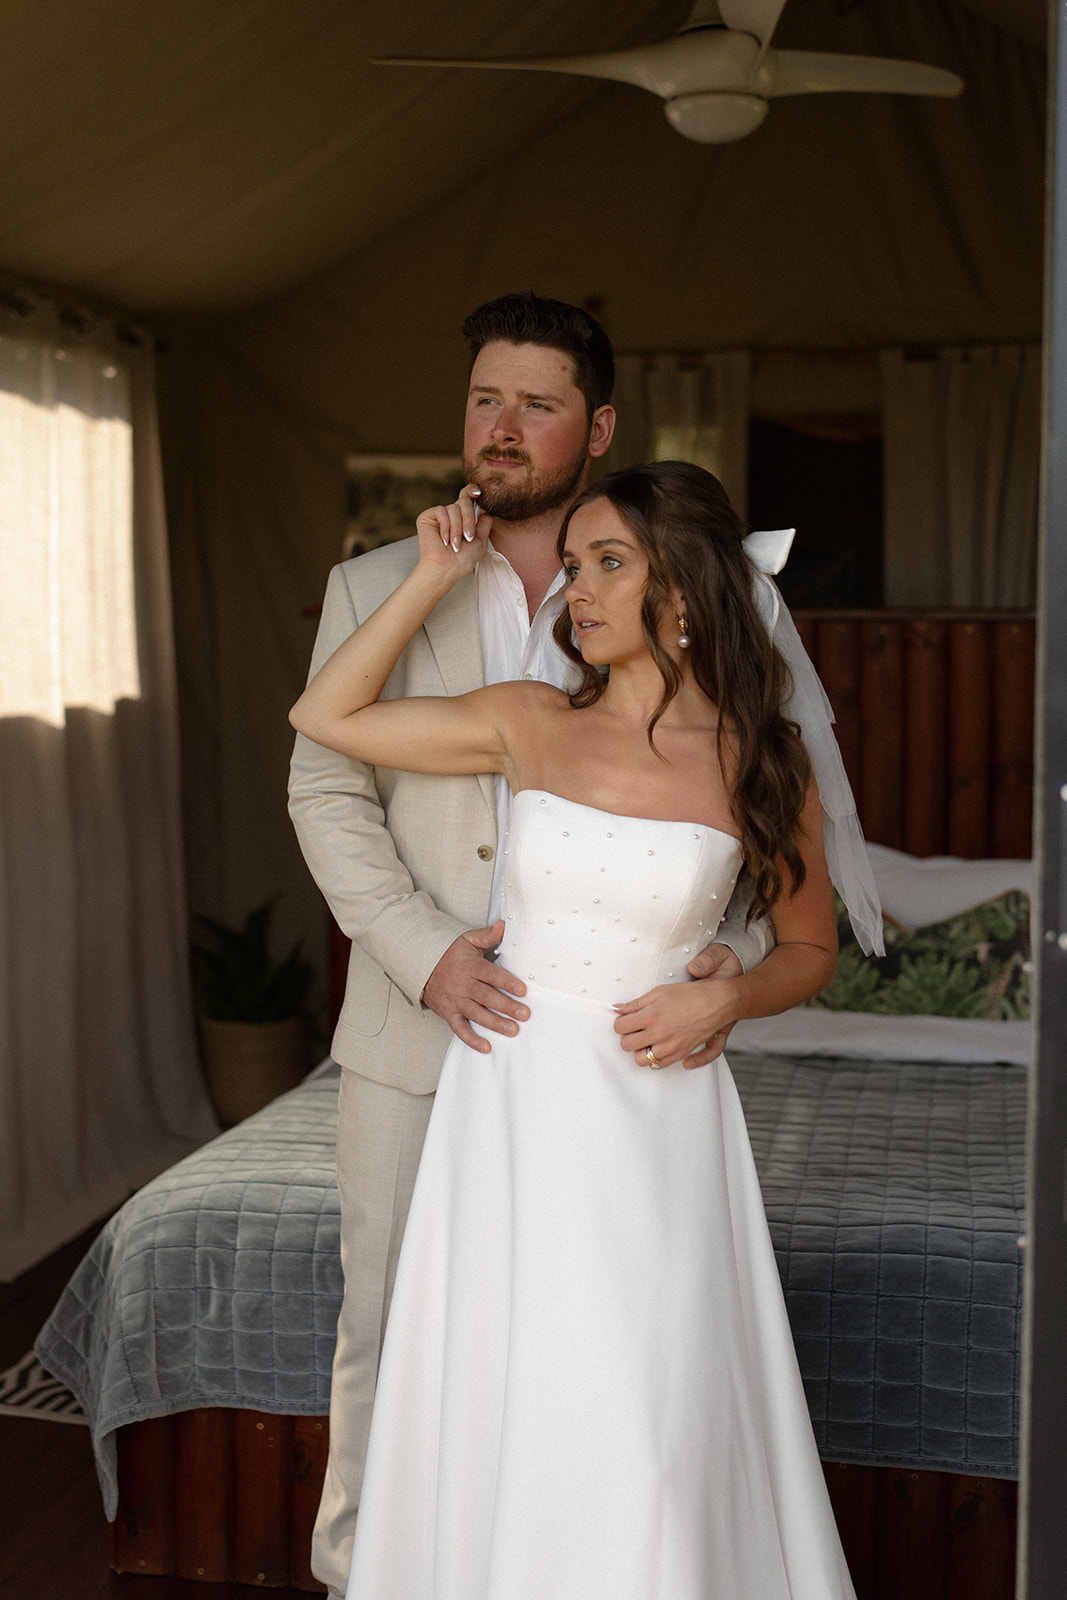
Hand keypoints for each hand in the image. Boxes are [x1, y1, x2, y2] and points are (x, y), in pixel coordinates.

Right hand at [415, 484, 492, 576]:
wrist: (446, 569)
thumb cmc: (462, 559)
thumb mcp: (480, 540)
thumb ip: (485, 524)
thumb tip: (489, 509)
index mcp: (463, 518)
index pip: (467, 498)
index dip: (471, 491)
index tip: (479, 493)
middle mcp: (451, 514)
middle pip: (464, 501)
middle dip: (469, 519)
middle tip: (468, 537)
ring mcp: (439, 515)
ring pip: (454, 508)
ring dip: (458, 528)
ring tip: (456, 544)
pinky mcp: (427, 517)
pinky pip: (442, 511)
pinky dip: (446, 526)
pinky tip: (444, 540)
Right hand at [422, 920, 528, 1053]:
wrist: (421, 966)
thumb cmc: (449, 954)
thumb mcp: (467, 940)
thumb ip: (487, 935)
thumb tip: (505, 925)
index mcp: (469, 966)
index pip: (490, 974)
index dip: (507, 982)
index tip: (523, 990)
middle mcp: (462, 984)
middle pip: (486, 996)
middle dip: (505, 1006)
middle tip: (524, 1014)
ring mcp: (455, 1000)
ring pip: (476, 1013)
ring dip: (494, 1023)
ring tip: (512, 1030)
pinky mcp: (448, 1013)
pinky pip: (459, 1028)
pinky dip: (472, 1039)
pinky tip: (486, 1047)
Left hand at [612, 942, 742, 1069]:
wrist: (718, 1003)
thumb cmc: (690, 994)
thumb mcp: (659, 992)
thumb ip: (636, 1003)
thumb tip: (616, 1009)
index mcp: (651, 1016)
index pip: (620, 1027)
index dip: (620, 1022)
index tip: (625, 1020)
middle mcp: (659, 1034)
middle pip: (627, 1045)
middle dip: (627, 1036)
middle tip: (633, 1029)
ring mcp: (670, 1047)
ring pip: (641, 1060)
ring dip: (639, 1050)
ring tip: (644, 1039)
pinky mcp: (681, 1054)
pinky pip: (659, 1066)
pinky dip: (655, 1059)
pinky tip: (657, 1048)